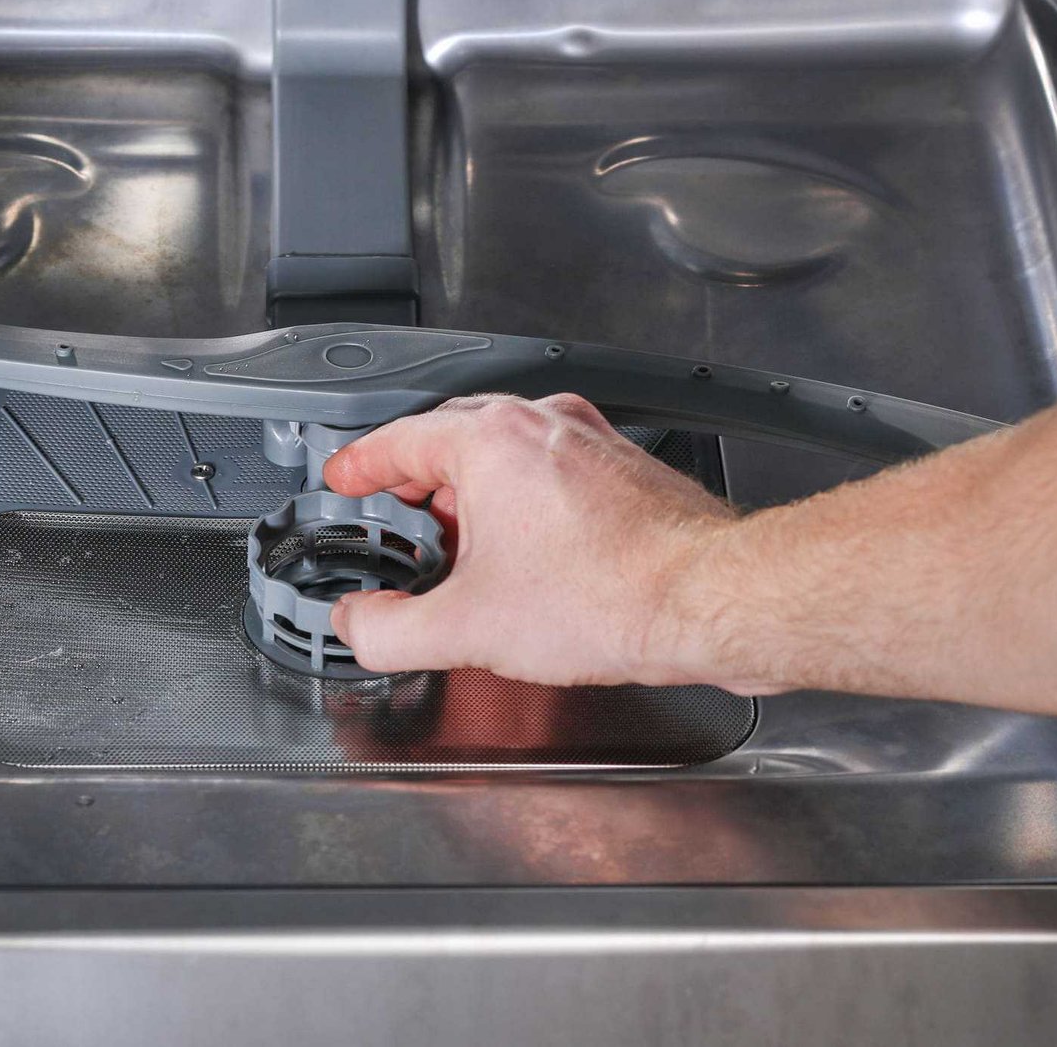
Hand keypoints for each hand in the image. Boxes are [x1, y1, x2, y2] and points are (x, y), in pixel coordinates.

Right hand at [323, 393, 744, 687]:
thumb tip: (358, 625)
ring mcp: (591, 442)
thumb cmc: (613, 596)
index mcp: (493, 441)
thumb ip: (388, 630)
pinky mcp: (626, 470)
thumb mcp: (466, 629)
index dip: (360, 465)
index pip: (400, 438)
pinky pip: (553, 471)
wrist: (710, 601)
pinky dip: (524, 501)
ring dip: (474, 491)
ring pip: (510, 451)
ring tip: (460, 545)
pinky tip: (527, 553)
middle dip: (416, 479)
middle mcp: (544, 425)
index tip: (345, 480)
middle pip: (454, 436)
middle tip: (395, 516)